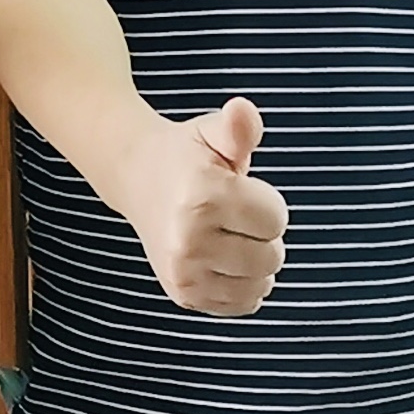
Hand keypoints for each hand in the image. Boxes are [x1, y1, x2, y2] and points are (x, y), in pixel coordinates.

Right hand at [116, 97, 288, 315]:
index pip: (277, 219)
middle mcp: (189, 240)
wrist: (135, 179)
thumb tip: (243, 110)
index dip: (266, 201)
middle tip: (232, 214)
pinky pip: (244, 303)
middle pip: (272, 256)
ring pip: (262, 284)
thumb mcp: (212, 132)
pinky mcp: (184, 295)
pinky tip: (222, 258)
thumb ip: (239, 126)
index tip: (239, 189)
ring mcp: (184, 273)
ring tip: (227, 235)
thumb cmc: (186, 156)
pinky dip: (243, 283)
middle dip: (262, 233)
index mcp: (202, 196)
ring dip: (255, 261)